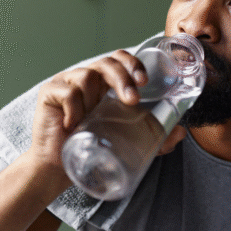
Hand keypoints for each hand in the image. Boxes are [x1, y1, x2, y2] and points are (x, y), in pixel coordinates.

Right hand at [27, 50, 186, 170]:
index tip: (145, 80)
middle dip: (123, 77)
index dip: (133, 63)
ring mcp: (67, 83)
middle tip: (133, 98)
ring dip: (94, 96)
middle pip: (107, 62)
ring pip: (86, 74)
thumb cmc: (90, 149)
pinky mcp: (48, 93)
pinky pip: (66, 92)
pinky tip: (73, 125)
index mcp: (104, 84)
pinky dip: (73, 108)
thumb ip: (153, 137)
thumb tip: (181, 133)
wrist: (56, 170)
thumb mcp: (126, 141)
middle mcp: (87, 79)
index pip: (120, 60)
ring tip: (93, 117)